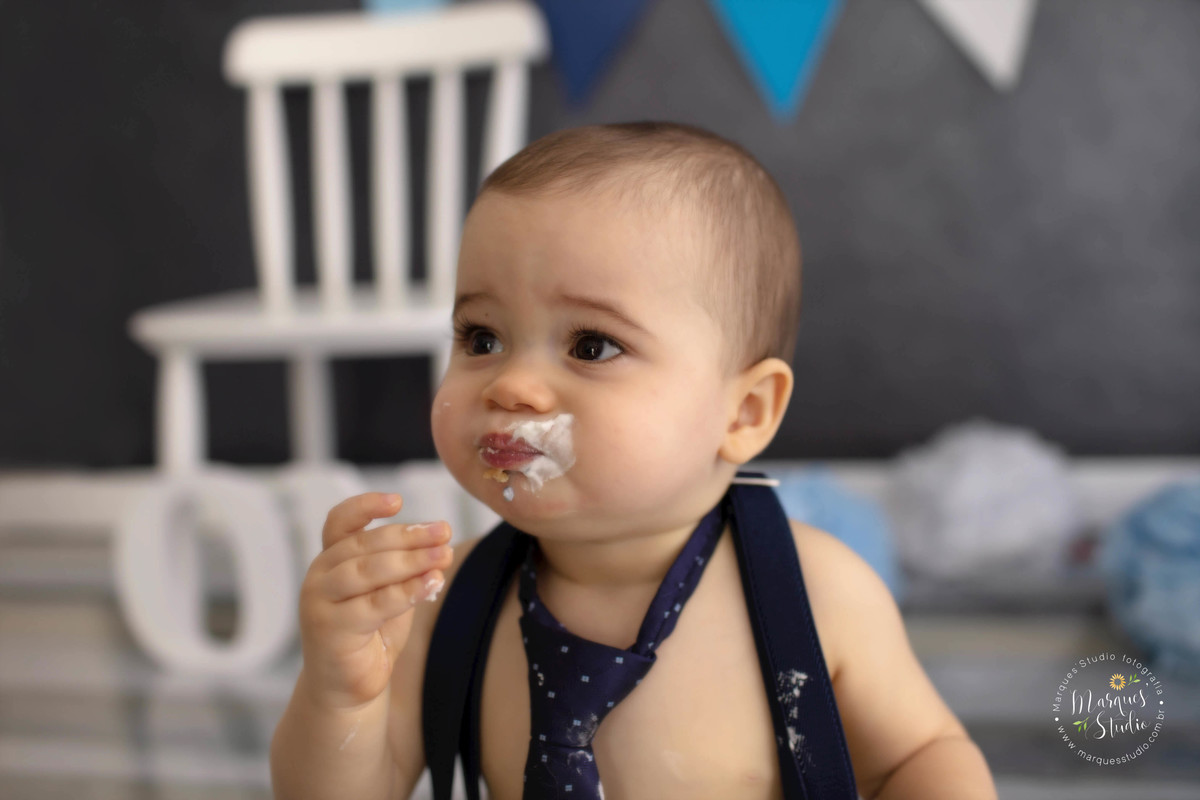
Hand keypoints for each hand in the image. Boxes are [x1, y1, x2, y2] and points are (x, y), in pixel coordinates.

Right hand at [297, 492, 453, 709]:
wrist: (348, 687)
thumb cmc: (370, 632)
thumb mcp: (388, 591)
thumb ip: (405, 569)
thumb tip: (441, 545)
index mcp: (332, 558)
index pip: (341, 522)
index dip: (366, 506)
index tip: (398, 500)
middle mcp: (320, 575)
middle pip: (364, 545)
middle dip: (409, 536)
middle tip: (444, 531)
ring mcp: (320, 602)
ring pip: (368, 571)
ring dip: (411, 561)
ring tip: (444, 555)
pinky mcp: (330, 630)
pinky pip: (375, 604)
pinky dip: (407, 591)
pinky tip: (432, 583)